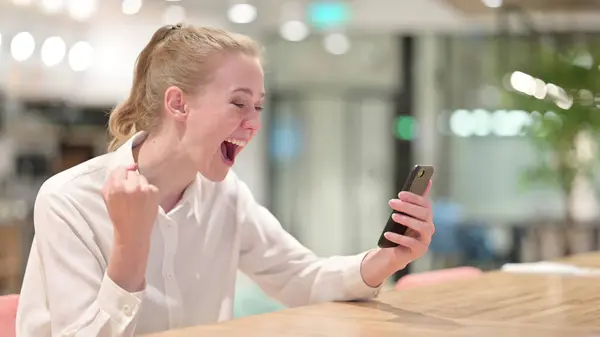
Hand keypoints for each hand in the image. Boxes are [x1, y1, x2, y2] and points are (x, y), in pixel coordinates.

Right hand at [102, 164, 159, 291]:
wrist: (132, 232)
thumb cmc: (118, 215)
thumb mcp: (107, 197)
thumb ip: (112, 179)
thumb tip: (128, 166)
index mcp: (116, 187)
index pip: (120, 169)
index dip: (122, 177)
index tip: (123, 185)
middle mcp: (130, 186)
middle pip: (132, 173)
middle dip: (131, 181)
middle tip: (130, 196)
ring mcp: (143, 189)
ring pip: (142, 178)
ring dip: (140, 186)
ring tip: (137, 200)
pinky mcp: (154, 192)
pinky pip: (150, 186)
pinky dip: (148, 193)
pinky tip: (144, 203)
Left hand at [360, 180, 434, 286]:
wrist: (398, 251)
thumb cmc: (402, 229)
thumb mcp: (406, 214)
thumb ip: (414, 200)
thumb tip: (428, 180)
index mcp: (427, 216)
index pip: (425, 203)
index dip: (413, 197)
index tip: (400, 193)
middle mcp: (429, 226)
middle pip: (424, 213)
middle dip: (408, 207)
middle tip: (392, 202)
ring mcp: (426, 239)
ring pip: (422, 227)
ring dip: (407, 220)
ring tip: (393, 216)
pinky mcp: (419, 250)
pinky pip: (411, 243)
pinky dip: (398, 237)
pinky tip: (387, 234)